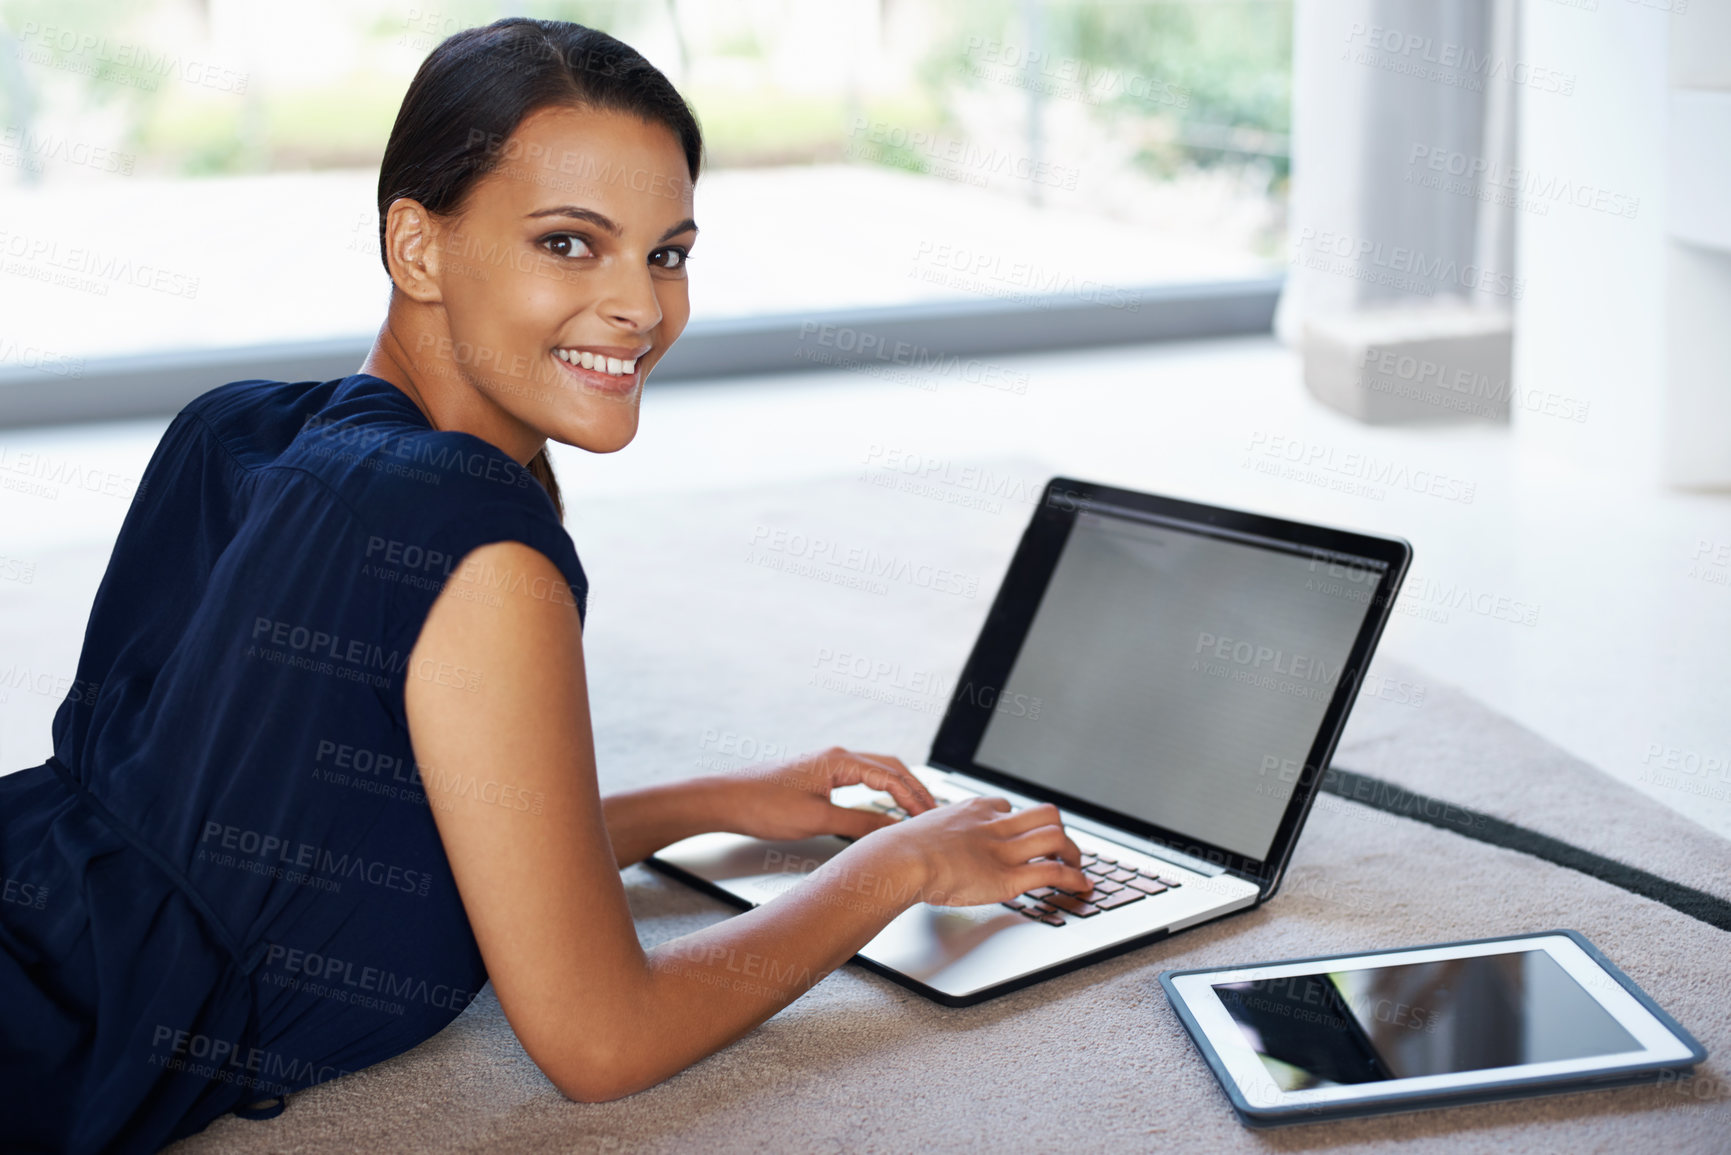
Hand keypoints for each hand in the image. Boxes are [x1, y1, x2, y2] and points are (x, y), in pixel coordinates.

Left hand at [711, 746, 939, 841]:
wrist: (726, 800)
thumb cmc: (763, 806)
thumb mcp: (817, 820)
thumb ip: (858, 823)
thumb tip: (892, 828)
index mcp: (840, 761)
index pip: (892, 777)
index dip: (915, 798)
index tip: (931, 818)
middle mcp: (837, 756)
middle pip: (890, 768)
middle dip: (914, 789)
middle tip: (934, 812)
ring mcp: (828, 764)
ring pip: (876, 771)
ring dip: (899, 789)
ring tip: (917, 809)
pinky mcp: (819, 775)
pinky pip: (860, 778)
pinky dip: (880, 790)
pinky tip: (884, 805)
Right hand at [878, 796, 1090, 907]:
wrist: (901, 860)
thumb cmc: (899, 851)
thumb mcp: (917, 831)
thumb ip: (928, 837)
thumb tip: (909, 849)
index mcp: (971, 810)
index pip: (1006, 806)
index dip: (1019, 822)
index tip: (1022, 833)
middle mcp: (993, 825)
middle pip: (1043, 813)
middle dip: (1058, 830)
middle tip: (1062, 848)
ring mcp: (1003, 850)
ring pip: (1055, 838)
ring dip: (1073, 853)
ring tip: (1078, 867)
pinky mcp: (1007, 877)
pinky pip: (1051, 871)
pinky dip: (1073, 878)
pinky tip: (1081, 886)